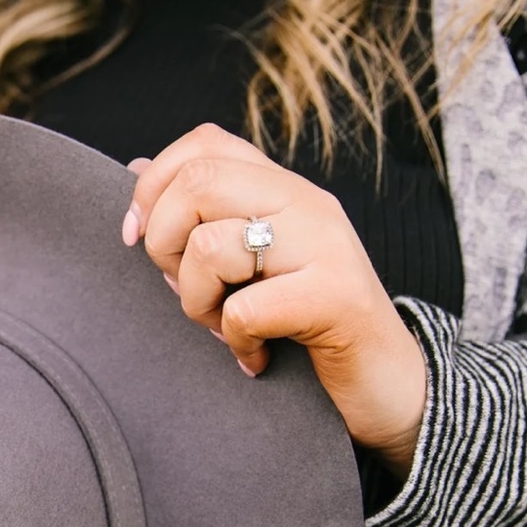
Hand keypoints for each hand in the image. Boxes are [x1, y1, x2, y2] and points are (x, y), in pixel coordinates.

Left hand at [122, 123, 426, 478]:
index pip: (205, 144)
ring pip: (211, 247)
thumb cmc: (306, 325)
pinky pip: (244, 310)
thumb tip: (138, 169)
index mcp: (283, 190)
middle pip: (197, 183)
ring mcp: (325, 246)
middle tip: (184, 288)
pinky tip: (255, 357)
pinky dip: (236, 343)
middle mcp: (307, 203)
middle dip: (164, 244)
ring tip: (223, 329)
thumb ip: (205, 216)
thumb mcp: (252, 263)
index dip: (153, 186)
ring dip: (196, 302)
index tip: (136, 236)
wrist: (389, 382)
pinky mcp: (335, 297)